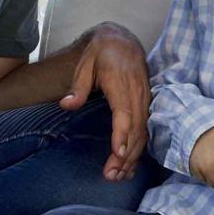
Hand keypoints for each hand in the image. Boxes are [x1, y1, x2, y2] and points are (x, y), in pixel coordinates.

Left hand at [59, 21, 150, 181]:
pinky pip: (146, 128)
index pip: (124, 112)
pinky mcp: (147, 102)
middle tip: (112, 175)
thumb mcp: (84, 63)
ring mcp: (145, 97)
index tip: (119, 154)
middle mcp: (137, 91)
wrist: (122, 38)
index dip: (122, 134)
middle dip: (126, 154)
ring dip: (134, 155)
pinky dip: (140, 148)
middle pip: (135, 127)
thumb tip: (66, 105)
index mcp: (120, 81)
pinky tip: (130, 164)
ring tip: (119, 175)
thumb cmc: (100, 52)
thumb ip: (78, 86)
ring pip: (143, 131)